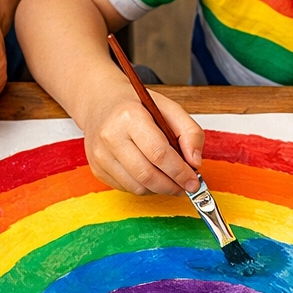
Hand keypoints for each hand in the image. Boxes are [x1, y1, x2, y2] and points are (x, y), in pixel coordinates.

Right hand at [83, 89, 205, 195]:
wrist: (100, 103)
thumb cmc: (137, 106)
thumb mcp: (169, 108)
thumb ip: (190, 132)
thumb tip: (195, 162)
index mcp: (129, 116)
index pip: (159, 153)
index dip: (180, 172)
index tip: (194, 181)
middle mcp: (110, 136)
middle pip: (147, 175)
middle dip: (172, 186)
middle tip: (186, 187)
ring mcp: (100, 155)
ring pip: (137, 187)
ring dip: (160, 189)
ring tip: (171, 180)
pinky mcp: (97, 169)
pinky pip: (126, 188)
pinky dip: (145, 187)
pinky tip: (151, 175)